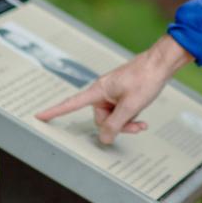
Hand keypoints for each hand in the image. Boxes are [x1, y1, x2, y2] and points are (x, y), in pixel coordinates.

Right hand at [35, 34, 192, 143]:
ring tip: (141, 122)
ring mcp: (113, 93)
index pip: (72, 103)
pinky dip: (130, 117)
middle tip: (135, 125)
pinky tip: (142, 119)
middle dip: (116, 126)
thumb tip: (103, 139)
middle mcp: (103, 91)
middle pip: (100, 119)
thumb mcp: (131, 105)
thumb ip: (115, 124)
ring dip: (126, 123)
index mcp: (99, 90)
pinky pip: (120, 112)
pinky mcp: (122, 94)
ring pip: (112, 117)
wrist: (162, 64)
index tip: (39, 116)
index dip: (55, 111)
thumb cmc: (146, 78)